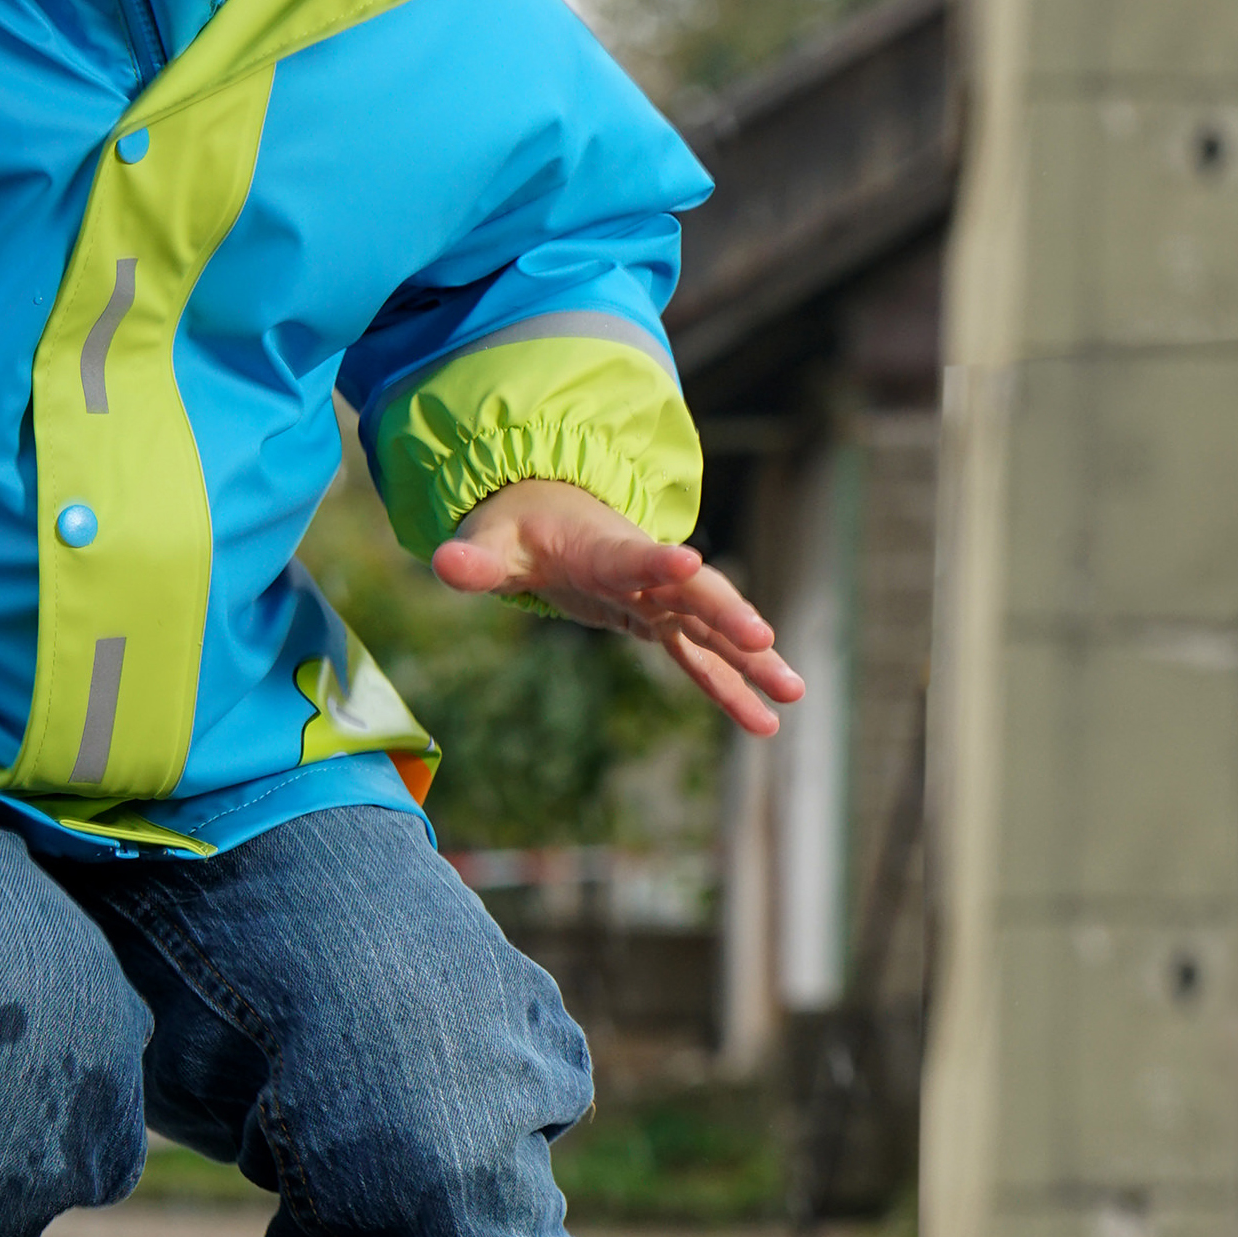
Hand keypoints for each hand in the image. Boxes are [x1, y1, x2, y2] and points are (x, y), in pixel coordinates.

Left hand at [433, 478, 802, 738]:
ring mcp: (659, 599)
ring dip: (750, 661)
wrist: (546, 513)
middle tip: (763, 639)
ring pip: (711, 631)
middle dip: (727, 615)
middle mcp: (643, 572)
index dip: (657, 561)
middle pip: (692, 594)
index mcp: (601, 548)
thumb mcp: (488, 543)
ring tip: (793, 695)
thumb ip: (472, 559)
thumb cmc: (516, 529)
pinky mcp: (659, 623)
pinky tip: (765, 723)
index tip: (690, 564)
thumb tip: (444, 562)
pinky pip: (700, 661)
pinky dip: (730, 688)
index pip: (632, 554)